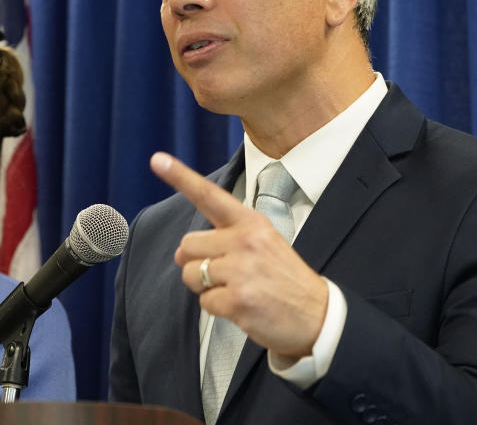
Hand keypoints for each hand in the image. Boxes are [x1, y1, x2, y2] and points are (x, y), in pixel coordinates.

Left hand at [150, 151, 328, 357]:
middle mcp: (245, 241)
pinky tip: (242, 307)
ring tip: (236, 290)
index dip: (181, 177)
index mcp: (251, 222)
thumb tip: (180, 254)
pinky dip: (217, 309)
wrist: (318, 315)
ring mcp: (242, 270)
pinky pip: (204, 302)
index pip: (210, 196)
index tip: (158, 160)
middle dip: (196, 263)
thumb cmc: (284, 279)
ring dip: (205, 288)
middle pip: (187, 245)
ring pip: (191, 274)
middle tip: (226, 275)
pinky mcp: (238, 300)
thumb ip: (223, 240)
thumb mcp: (263, 244)